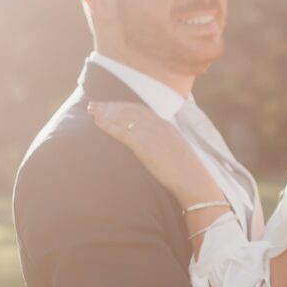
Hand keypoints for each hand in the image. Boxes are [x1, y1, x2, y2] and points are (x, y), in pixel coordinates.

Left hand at [87, 101, 220, 207]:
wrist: (194, 182)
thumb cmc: (188, 174)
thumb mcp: (177, 152)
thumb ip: (165, 146)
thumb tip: (155, 149)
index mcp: (167, 126)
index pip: (141, 110)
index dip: (124, 106)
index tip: (111, 104)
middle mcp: (158, 125)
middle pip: (129, 110)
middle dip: (111, 106)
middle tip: (95, 104)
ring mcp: (150, 134)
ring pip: (123, 118)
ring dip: (105, 113)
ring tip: (92, 110)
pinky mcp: (144, 145)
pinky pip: (121, 132)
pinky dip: (108, 125)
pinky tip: (97, 123)